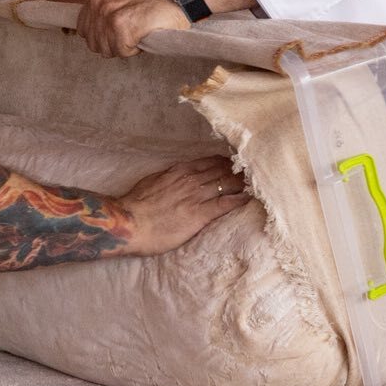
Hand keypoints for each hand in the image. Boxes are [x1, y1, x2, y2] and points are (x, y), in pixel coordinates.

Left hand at [78, 0, 188, 57]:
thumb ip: (106, 10)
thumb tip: (94, 33)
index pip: (83, 29)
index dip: (101, 37)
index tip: (117, 34)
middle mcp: (99, 1)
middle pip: (93, 43)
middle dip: (112, 44)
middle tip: (132, 33)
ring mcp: (109, 13)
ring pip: (106, 50)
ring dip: (125, 47)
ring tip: (139, 32)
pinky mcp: (121, 26)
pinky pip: (122, 51)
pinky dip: (135, 49)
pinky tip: (144, 34)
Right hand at [120, 156, 247, 256]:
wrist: (129, 222)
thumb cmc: (135, 205)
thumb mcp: (152, 182)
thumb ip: (168, 178)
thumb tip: (175, 177)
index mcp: (179, 171)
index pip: (209, 162)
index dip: (225, 162)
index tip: (236, 162)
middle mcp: (191, 180)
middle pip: (222, 171)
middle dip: (238, 171)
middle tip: (253, 171)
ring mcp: (197, 196)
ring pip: (227, 184)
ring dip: (242, 183)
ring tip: (256, 183)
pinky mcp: (200, 215)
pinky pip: (225, 204)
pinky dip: (239, 199)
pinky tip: (249, 198)